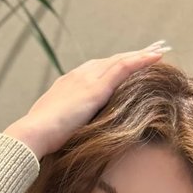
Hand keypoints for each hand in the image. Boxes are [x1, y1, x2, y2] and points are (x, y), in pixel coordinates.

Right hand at [3, 41, 170, 159]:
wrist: (33, 134)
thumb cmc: (42, 140)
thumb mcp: (59, 130)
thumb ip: (70, 128)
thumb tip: (77, 140)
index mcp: (67, 85)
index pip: (95, 72)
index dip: (113, 68)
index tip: (127, 66)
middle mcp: (77, 76)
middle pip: (109, 62)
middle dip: (129, 57)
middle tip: (149, 52)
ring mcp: (86, 80)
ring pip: (119, 61)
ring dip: (139, 55)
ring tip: (158, 51)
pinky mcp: (95, 88)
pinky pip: (123, 68)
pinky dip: (140, 60)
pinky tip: (156, 56)